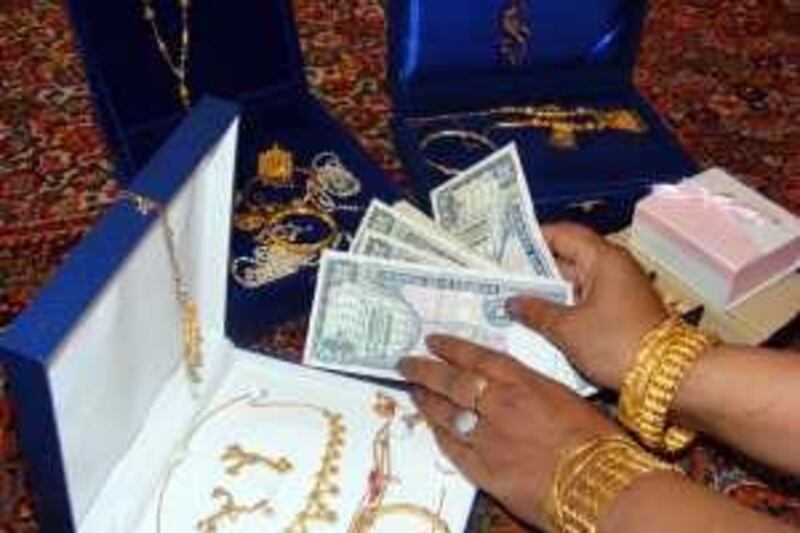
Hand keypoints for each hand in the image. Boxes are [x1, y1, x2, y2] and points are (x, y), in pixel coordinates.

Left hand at [398, 335, 620, 528]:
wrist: (603, 486)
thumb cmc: (599, 440)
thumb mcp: (569, 400)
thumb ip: (536, 392)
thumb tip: (521, 390)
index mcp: (523, 382)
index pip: (476, 358)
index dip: (451, 348)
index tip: (432, 340)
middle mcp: (499, 405)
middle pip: (451, 381)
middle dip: (424, 370)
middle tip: (405, 363)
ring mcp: (488, 438)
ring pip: (446, 413)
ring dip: (426, 400)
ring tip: (413, 391)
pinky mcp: (485, 470)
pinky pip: (453, 449)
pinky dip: (440, 436)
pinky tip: (432, 429)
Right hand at [506, 223, 666, 389]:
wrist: (670, 379)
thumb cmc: (617, 344)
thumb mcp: (568, 329)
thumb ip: (536, 311)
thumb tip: (511, 302)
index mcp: (602, 258)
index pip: (562, 234)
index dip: (531, 237)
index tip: (502, 247)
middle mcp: (612, 269)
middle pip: (566, 258)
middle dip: (533, 270)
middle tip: (498, 278)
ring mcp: (617, 293)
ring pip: (573, 284)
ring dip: (545, 293)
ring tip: (510, 300)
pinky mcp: (619, 315)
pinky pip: (583, 304)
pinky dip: (561, 310)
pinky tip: (536, 322)